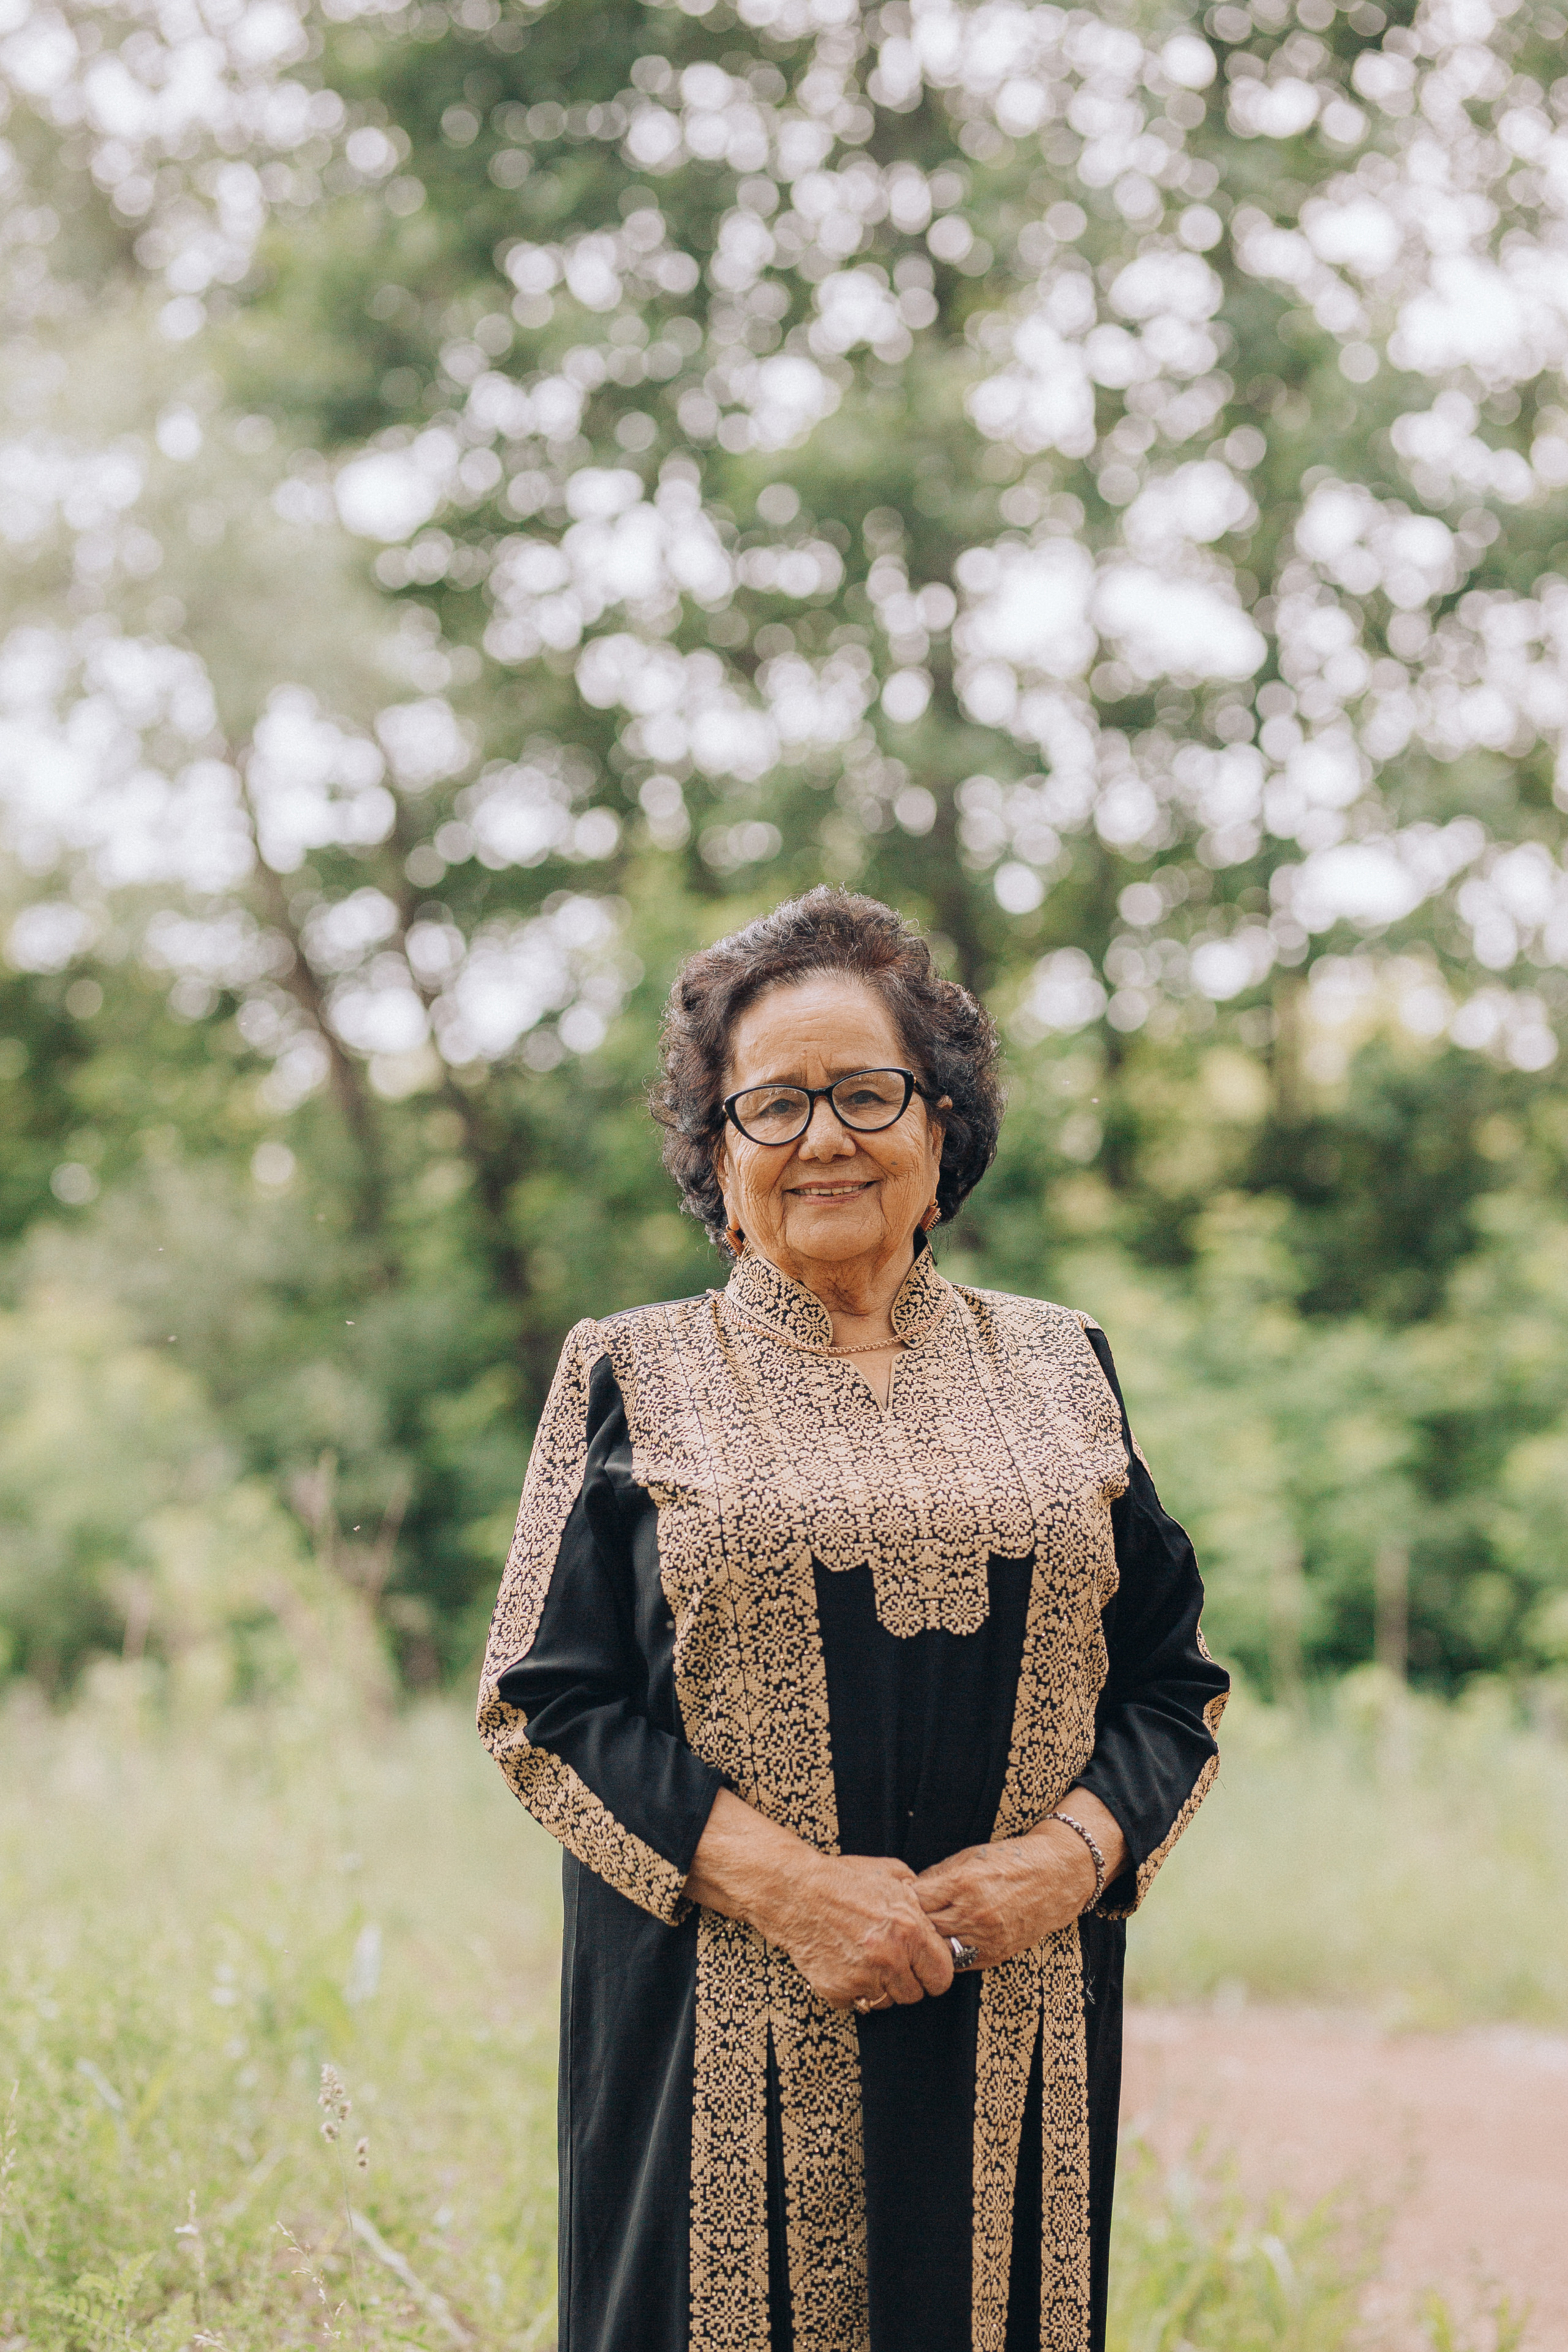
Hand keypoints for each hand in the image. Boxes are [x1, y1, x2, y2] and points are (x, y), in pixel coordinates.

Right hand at [767, 1851, 957, 2011]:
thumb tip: (935, 1915)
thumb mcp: (892, 1874)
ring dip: (880, 1987)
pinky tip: (844, 1964)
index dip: (934, 1972)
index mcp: (910, 1930)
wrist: (796, 1891)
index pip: (942, 1976)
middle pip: (915, 1994)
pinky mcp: (838, 1989)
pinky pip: (856, 2003)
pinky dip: (851, 1989)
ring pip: (886, 2002)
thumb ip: (920, 1898)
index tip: (924, 1967)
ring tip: (866, 1960)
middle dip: (906, 1979)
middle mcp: (890, 1958)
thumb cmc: (842, 1880)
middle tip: (891, 1960)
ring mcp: (863, 1977)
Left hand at [916, 1807, 1122, 1970]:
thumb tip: (909, 1891)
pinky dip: (948, 1954)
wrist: (1056, 1877)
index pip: (916, 1901)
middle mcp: (973, 1914)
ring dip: (928, 1943)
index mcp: (963, 1884)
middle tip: (903, 1921)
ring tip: (921, 1935)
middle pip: (924, 1929)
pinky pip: (960, 1962)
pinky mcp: (996, 1955)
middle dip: (912, 1924)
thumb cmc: (1011, 1860)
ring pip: (939, 1951)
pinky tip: (943, 1944)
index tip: (898, 1899)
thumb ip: (937, 1876)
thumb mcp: (969, 1856)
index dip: (904, 1900)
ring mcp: (986, 1938)